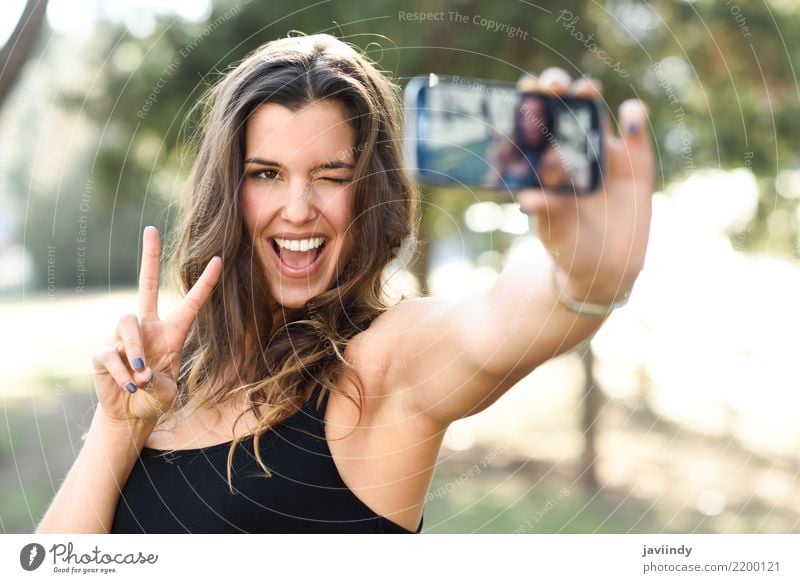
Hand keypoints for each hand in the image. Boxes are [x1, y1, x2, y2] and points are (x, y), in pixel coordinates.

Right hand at [91, 226, 221, 424]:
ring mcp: (124, 336)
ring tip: (141, 375)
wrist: (130, 414)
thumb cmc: (154, 399)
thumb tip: (141, 372)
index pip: (191, 304)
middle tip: (150, 229)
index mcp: (173, 333)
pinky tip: (128, 384)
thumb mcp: (166, 395)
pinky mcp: (104, 350)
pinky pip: (111, 352)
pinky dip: (122, 372)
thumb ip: (158, 385)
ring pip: (128, 322)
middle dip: (149, 257)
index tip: (219, 261)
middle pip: (147, 284)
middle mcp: (148, 327)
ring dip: (136, 349)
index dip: (205, 284)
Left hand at [516, 68, 654, 302]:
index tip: (523, 92)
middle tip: (552, 85)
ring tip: (585, 91)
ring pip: (594, 111)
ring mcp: (602, 152)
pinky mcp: (634, 160)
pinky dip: (635, 117)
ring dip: (589, 94)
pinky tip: (631, 118)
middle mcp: (569, 150)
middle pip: (561, 108)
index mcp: (541, 164)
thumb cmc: (569, 248)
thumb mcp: (555, 234)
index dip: (526, 106)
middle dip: (556, 89)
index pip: (530, 127)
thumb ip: (546, 214)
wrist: (605, 268)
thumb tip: (528, 200)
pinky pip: (636, 129)